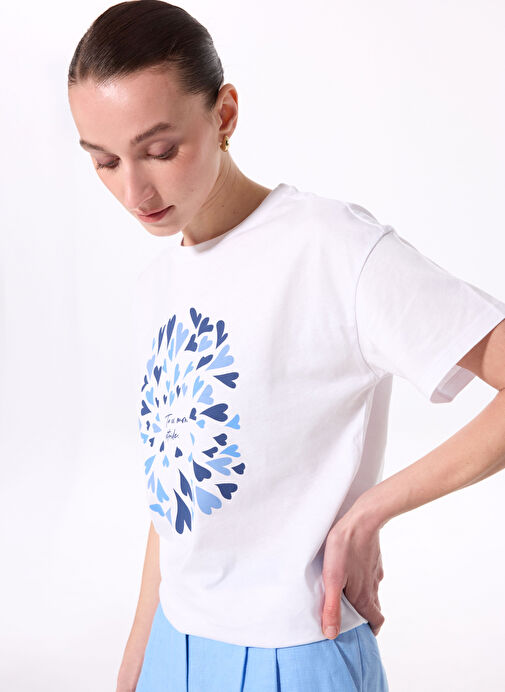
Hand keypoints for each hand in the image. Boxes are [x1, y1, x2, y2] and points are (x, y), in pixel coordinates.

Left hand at [321, 511, 384, 638]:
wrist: (362, 520)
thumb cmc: (344, 548)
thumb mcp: (332, 579)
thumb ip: (332, 607)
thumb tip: (331, 634)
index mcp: (363, 596)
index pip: (376, 621)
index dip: (371, 629)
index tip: (362, 632)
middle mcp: (372, 586)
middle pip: (374, 608)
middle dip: (366, 616)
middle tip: (351, 615)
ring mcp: (374, 571)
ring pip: (373, 591)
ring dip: (364, 597)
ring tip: (347, 594)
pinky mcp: (373, 558)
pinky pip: (370, 574)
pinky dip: (364, 580)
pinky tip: (352, 571)